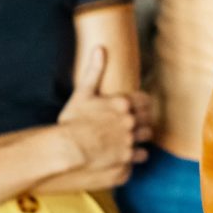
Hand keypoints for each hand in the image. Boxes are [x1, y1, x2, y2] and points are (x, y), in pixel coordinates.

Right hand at [48, 46, 151, 190]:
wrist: (64, 151)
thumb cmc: (71, 122)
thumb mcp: (82, 93)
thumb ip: (94, 71)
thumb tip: (100, 48)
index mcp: (124, 106)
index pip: (146, 103)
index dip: (141, 107)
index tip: (135, 110)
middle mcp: (132, 125)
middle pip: (148, 123)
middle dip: (141, 124)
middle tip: (128, 128)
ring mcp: (129, 146)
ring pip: (145, 143)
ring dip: (138, 143)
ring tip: (124, 144)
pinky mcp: (125, 164)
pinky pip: (135, 163)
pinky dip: (129, 161)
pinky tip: (117, 159)